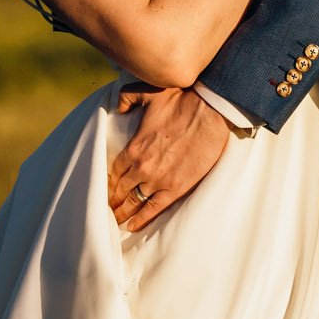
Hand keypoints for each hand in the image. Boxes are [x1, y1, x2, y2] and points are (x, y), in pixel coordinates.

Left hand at [108, 86, 232, 229]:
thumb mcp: (148, 92)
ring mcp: (159, 180)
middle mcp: (142, 167)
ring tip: (116, 219)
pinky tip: (132, 226)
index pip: (115, 170)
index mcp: (134, 147)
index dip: (111, 180)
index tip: (108, 186)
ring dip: (124, 212)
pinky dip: (142, 219)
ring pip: (135, 201)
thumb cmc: (181, 100)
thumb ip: (127, 98)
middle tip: (108, 207)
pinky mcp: (176, 188)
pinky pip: (154, 209)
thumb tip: (119, 107)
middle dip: (114, 199)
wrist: (210, 111)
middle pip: (122, 188)